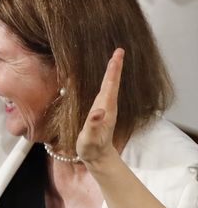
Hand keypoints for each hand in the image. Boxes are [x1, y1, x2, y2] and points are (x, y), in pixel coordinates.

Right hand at [77, 48, 124, 169]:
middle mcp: (108, 106)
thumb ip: (93, 124)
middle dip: (115, 66)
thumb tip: (98, 111)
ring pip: (110, 85)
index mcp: (105, 108)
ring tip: (114, 59)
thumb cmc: (91, 148)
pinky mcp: (102, 110)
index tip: (116, 55)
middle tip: (119, 50)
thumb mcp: (89, 137)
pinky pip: (106, 91)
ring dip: (112, 72)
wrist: (99, 157)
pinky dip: (107, 81)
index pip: (109, 85)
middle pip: (112, 82)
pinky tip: (106, 77)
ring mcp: (106, 108)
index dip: (113, 70)